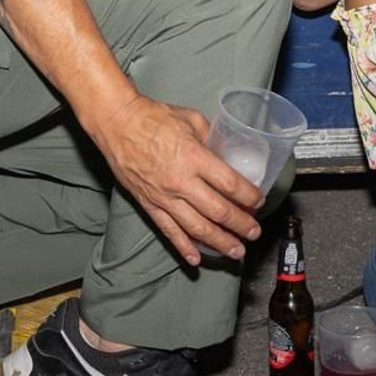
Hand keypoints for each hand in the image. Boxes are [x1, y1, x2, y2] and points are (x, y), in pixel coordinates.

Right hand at [89, 94, 265, 265]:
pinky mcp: (148, 204)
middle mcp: (181, 182)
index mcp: (195, 158)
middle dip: (240, 224)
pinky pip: (169, 231)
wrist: (117, 123)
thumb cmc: (153, 117)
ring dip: (219, 242)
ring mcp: (164, 196)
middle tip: (254, 232)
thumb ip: (212, 138)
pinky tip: (196, 259)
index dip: (249, 196)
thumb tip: (226, 153)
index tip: (258, 202)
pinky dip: (183, 247)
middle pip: (218, 211)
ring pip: (197, 228)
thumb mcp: (192, 119)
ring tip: (236, 251)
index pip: (230, 184)